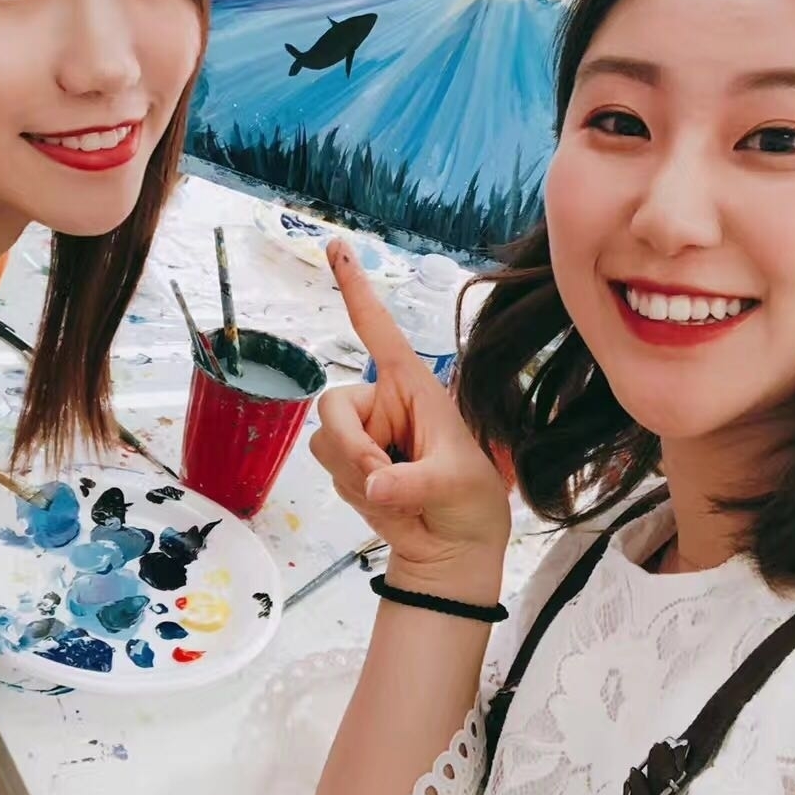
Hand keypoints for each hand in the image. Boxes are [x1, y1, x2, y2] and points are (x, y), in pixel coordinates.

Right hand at [311, 241, 510, 593]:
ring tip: (402, 496)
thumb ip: (413, 481)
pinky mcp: (349, 465)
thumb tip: (373, 483)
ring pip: (325, 445)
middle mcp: (382, 402)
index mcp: (412, 385)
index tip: (337, 246)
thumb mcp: (455, 484)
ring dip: (356, 477)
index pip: (378, 330)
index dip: (356, 289)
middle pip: (331, 405)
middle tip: (381, 480)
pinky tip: (390, 506)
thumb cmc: (469, 499)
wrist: (453, 548)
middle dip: (350, 448)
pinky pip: (329, 473)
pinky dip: (355, 496)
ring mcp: (363, 434)